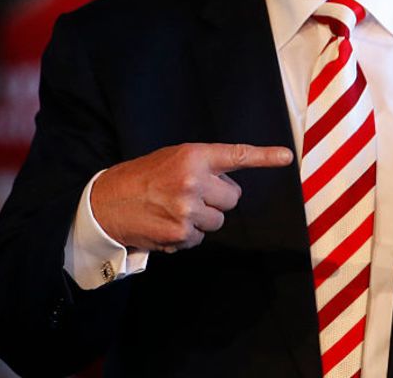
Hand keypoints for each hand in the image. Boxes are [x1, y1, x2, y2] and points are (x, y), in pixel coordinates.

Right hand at [91, 143, 293, 252]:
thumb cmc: (143, 178)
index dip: (265, 156)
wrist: (105, 203)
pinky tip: (167, 224)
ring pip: (218, 220)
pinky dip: (187, 235)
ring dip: (203, 218)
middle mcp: (193, 180)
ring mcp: (187, 209)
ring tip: (175, 209)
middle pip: (233, 198)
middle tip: (191, 194)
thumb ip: (203, 166)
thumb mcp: (173, 159)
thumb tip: (231, 184)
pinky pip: (200, 238)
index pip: (236, 155)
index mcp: (193, 156)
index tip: (286, 156)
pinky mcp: (180, 233)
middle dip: (217, 198)